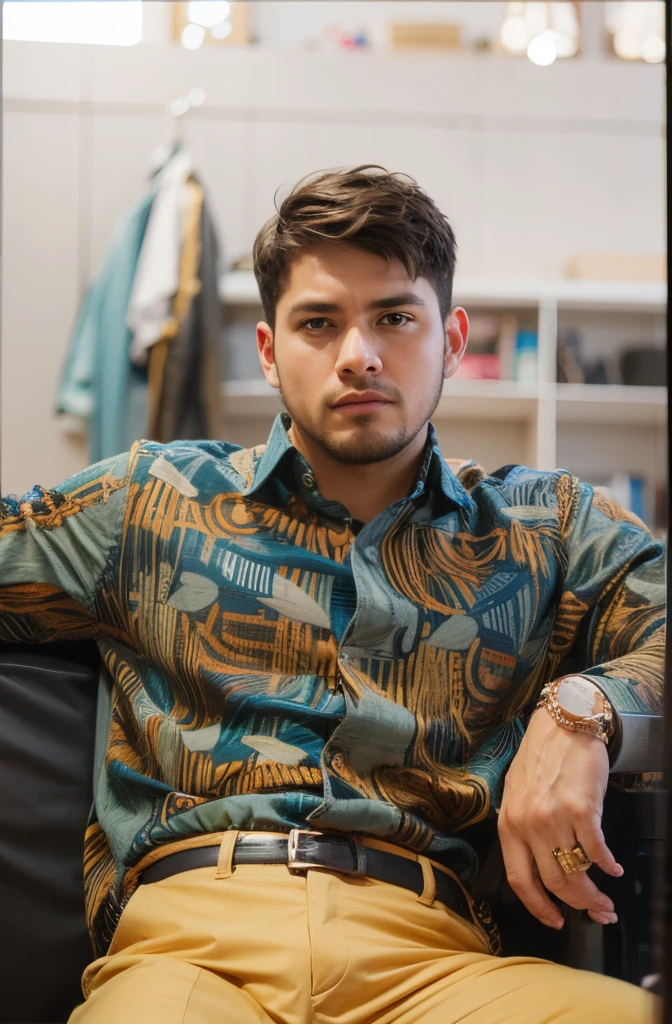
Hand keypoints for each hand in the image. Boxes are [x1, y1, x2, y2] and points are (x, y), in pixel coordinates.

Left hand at [497, 705, 623, 928]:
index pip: (519, 879)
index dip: (537, 907)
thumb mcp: (519, 793)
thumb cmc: (542, 757)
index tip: (553, 920)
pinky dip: (608, 865)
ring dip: (595, 893)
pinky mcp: (581, 809)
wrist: (564, 724)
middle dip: (576, 905)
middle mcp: (528, 823)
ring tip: (607, 900)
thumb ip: (524, 828)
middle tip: (595, 913)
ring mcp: (554, 817)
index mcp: (509, 823)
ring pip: (575, 872)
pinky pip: (596, 850)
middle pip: (552, 882)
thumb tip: (541, 866)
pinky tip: (615, 869)